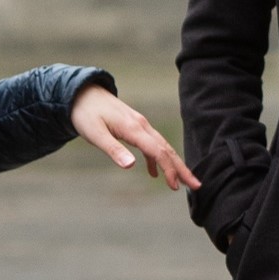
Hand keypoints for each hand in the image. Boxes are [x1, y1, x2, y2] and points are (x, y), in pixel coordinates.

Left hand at [73, 84, 198, 190]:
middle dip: (182, 168)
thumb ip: (114, 149)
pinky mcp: (134, 127)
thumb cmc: (86, 114)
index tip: (175, 187)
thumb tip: (131, 166)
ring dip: (173, 164)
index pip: (158, 152)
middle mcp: (142, 126)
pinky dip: (156, 159)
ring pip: (162, 146)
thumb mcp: (95, 134)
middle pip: (167, 149)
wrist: (82, 93)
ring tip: (182, 182)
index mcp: (133, 128)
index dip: (169, 170)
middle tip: (196, 185)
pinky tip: (153, 173)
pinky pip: (151, 144)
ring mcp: (140, 125)